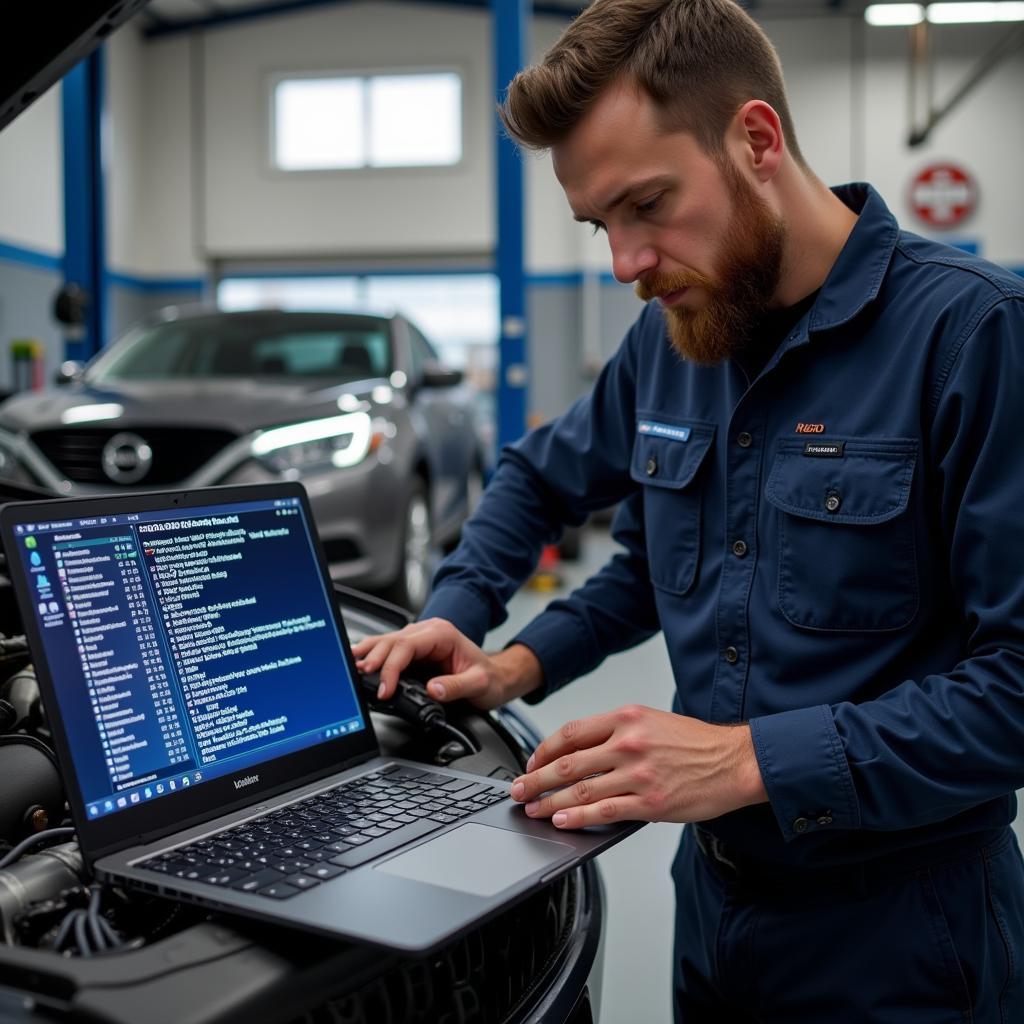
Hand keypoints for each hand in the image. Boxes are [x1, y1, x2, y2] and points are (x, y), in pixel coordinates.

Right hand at [351, 618, 541, 709]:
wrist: (496, 678)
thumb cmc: (489, 678)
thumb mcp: (479, 685)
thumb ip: (456, 687)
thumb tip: (433, 690)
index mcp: (442, 634)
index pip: (407, 645)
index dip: (391, 667)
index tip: (386, 688)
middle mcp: (428, 632)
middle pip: (391, 641)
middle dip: (374, 660)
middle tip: (361, 680)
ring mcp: (419, 639)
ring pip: (386, 642)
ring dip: (369, 655)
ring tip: (353, 668)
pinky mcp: (413, 651)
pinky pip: (389, 650)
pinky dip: (374, 658)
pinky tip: (361, 665)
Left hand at [509, 704, 767, 827]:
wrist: (736, 761)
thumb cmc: (696, 742)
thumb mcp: (652, 721)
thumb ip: (616, 732)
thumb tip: (579, 751)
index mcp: (626, 718)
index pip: (571, 733)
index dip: (544, 749)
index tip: (531, 761)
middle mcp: (629, 743)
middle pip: (567, 762)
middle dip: (536, 779)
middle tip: (518, 790)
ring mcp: (639, 774)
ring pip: (580, 790)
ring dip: (549, 803)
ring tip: (532, 810)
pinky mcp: (650, 803)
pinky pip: (604, 812)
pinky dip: (577, 819)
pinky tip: (562, 822)